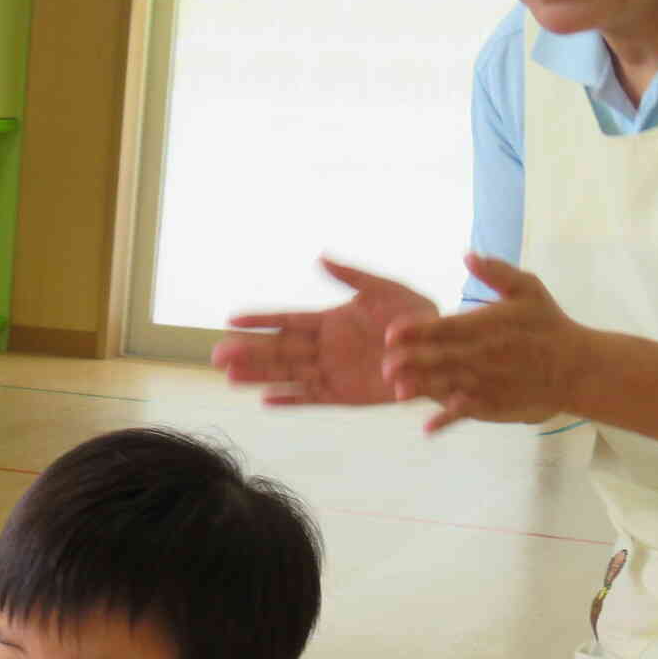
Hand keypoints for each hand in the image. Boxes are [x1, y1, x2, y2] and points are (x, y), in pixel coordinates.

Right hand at [211, 258, 437, 406]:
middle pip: (278, 350)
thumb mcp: (385, 288)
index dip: (259, 321)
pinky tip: (266, 400)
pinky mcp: (345, 395)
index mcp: (330, 321)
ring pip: (287, 374)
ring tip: (230, 379)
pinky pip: (312, 398)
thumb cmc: (416, 314)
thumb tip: (320, 258)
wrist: (440, 349)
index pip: (286, 320)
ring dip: (259, 376)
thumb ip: (352, 276)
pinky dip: (290, 400)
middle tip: (216, 356)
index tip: (230, 321)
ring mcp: (332, 372)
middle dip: (247, 352)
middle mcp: (324, 348)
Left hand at [380, 254, 590, 433]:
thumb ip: (496, 272)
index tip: (391, 333)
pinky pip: (465, 413)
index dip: (416, 330)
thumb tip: (467, 255)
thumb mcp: (528, 289)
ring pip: (448, 386)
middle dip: (411, 362)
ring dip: (423, 390)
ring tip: (399, 393)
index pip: (443, 327)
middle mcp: (481, 355)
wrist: (577, 367)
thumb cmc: (548, 325)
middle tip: (385, 365)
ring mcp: (486, 382)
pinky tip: (427, 428)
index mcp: (484, 326)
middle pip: (440, 358)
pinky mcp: (492, 404)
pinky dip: (446, 420)